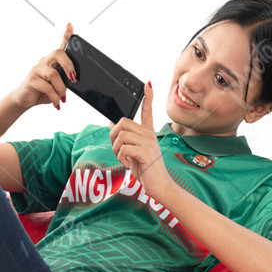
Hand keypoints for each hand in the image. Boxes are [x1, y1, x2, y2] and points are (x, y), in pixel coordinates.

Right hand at [7, 22, 77, 113]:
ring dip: (62, 89)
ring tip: (63, 98)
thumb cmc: (42, 91)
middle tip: (74, 79)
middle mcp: (44, 62)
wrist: (24, 100)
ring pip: (54, 74)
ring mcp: (37, 70)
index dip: (66, 35)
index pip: (61, 45)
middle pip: (58, 53)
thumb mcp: (57, 85)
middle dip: (69, 65)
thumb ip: (65, 80)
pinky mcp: (31, 80)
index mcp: (52, 61)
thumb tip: (76, 81)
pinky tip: (57, 104)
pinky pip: (47, 87)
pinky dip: (54, 97)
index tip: (70, 26)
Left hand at [110, 81, 173, 200]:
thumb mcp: (133, 153)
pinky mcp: (146, 152)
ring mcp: (149, 142)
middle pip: (123, 122)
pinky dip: (121, 157)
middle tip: (118, 150)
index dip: (147, 97)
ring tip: (123, 158)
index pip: (147, 111)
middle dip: (113, 136)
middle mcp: (149, 135)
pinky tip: (128, 163)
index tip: (148, 84)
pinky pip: (124, 147)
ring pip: (121, 135)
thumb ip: (124, 139)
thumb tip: (112, 124)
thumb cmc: (146, 170)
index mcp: (148, 133)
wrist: (159, 186)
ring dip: (116, 149)